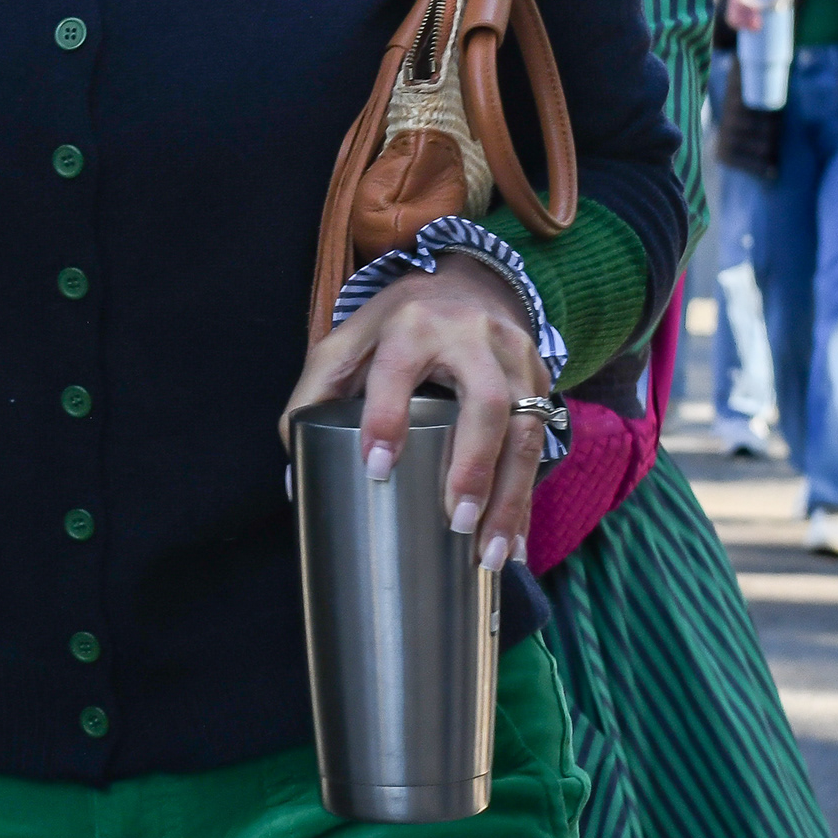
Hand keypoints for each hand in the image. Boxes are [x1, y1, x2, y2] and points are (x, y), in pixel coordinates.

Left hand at [284, 260, 548, 579]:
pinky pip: (541, 442)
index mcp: (411, 324)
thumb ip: (314, 396)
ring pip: (525, 427)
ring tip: (493, 554)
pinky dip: (528, 496)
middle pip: (486, 401)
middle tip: (456, 522)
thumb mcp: (346, 344)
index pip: (399, 368)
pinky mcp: (541, 378)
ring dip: (511, 495)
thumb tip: (296, 472)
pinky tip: (517, 541)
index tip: (377, 467)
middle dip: (473, 466)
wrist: (467, 283)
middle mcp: (471, 336)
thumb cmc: (395, 326)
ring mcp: (514, 357)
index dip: (388, 416)